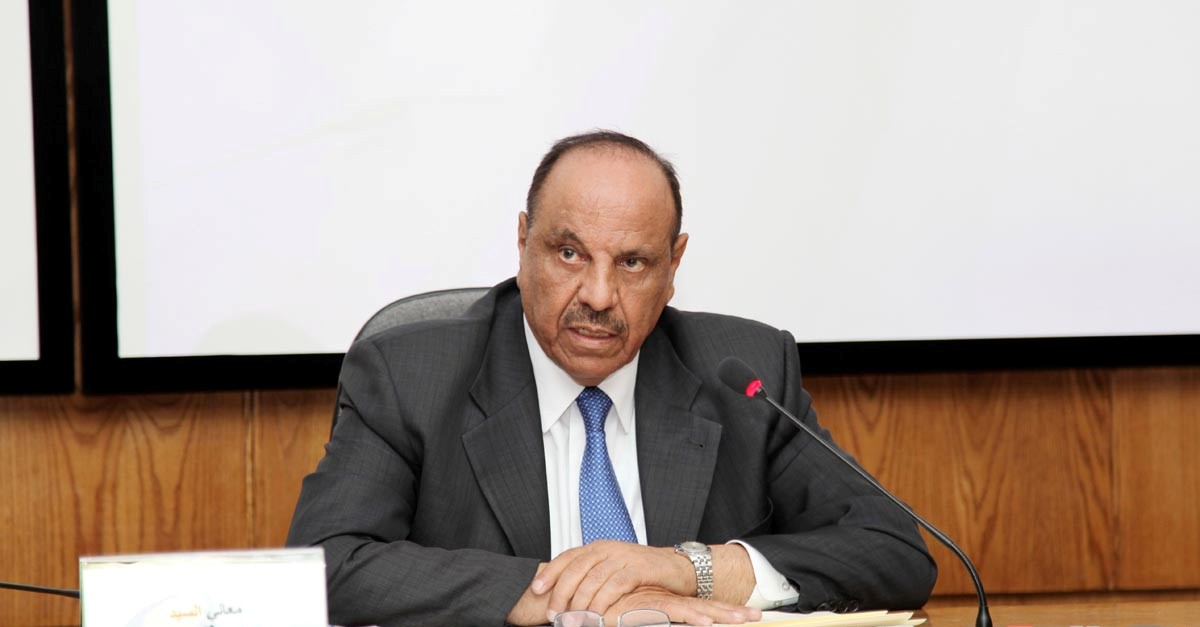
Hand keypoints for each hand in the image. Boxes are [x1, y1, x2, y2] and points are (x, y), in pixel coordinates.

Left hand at [534, 541, 692, 618]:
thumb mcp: (613, 570)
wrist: (677, 568)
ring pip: (594, 578)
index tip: (536, 589)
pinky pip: (615, 585)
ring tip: (573, 620)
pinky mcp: (639, 569)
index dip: (550, 572)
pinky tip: (597, 616)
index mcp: (599, 548)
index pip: (568, 557)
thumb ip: (592, 576)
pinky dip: (603, 602)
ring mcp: (624, 557)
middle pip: (577, 569)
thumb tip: (564, 593)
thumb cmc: (643, 573)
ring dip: (580, 602)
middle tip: (554, 613)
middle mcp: (608, 549)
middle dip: (561, 592)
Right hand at [603, 586, 760, 625]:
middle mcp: (666, 602)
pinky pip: (671, 612)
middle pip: (704, 607)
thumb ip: (655, 619)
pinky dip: (689, 617)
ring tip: (742, 619)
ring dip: (719, 614)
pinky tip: (705, 622)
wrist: (585, 606)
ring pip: (694, 609)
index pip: (701, 608)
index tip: (748, 616)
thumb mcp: (639, 621)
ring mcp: (657, 603)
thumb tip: (676, 622)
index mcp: (668, 605)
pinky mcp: (645, 608)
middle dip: (731, 613)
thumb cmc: (608, 615)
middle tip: (756, 616)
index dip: (724, 612)